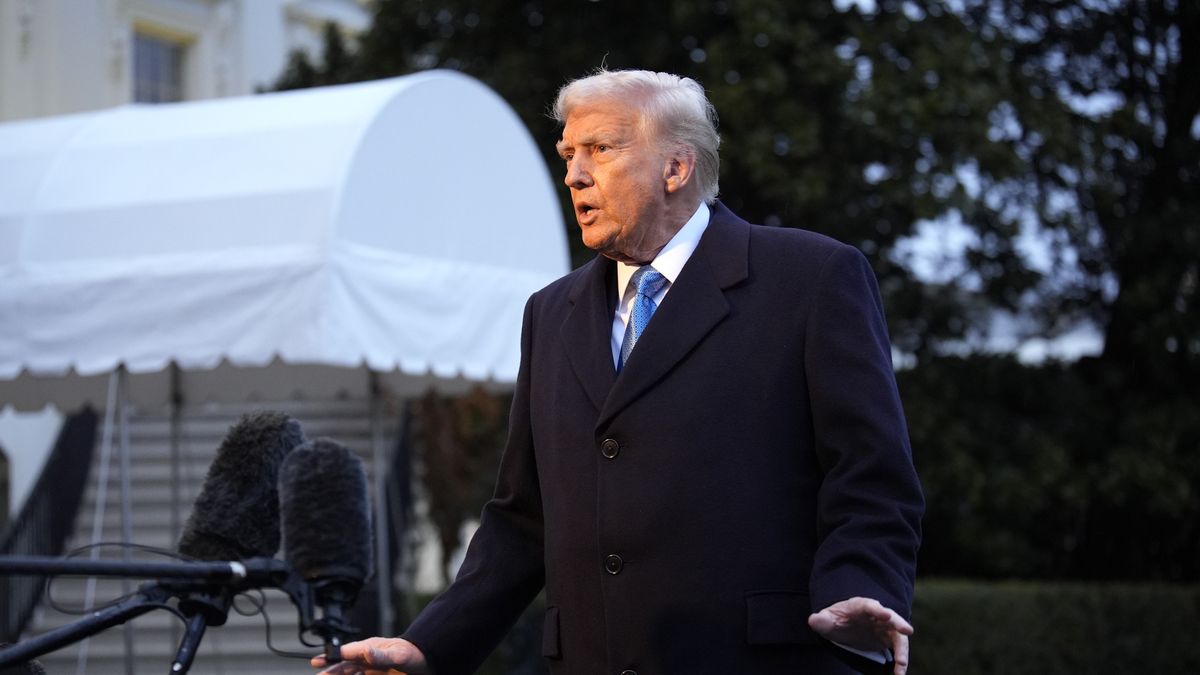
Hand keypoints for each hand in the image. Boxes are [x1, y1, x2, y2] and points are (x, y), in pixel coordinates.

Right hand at [311, 637, 429, 674]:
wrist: (427, 664)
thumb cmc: (414, 654)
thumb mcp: (399, 655)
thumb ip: (381, 655)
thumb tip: (366, 650)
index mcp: (370, 648)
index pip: (347, 652)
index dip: (331, 656)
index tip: (317, 661)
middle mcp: (368, 659)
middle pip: (344, 667)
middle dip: (330, 671)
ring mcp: (371, 670)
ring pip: (349, 674)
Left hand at [808, 597, 912, 674]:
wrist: (845, 626)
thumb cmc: (836, 619)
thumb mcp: (827, 619)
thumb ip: (821, 620)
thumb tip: (813, 620)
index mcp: (861, 606)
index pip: (870, 606)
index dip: (878, 610)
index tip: (886, 615)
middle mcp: (877, 614)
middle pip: (891, 618)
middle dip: (899, 623)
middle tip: (907, 630)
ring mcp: (885, 627)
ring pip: (898, 636)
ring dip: (902, 651)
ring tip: (901, 667)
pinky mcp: (888, 639)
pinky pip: (897, 649)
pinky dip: (900, 660)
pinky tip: (898, 673)